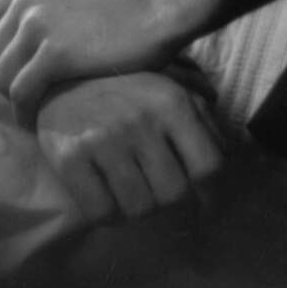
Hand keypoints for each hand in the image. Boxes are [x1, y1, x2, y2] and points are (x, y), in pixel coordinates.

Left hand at [0, 0, 175, 114]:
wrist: (160, 3)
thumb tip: (52, 6)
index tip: (12, 65)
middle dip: (5, 78)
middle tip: (27, 95)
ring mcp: (37, 26)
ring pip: (0, 76)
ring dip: (14, 99)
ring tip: (34, 110)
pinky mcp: (53, 55)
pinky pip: (21, 94)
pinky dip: (25, 113)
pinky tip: (37, 123)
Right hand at [35, 70, 223, 223]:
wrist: (57, 74)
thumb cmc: (123, 83)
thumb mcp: (169, 83)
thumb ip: (202, 112)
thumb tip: (230, 152)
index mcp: (172, 101)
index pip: (210, 167)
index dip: (211, 192)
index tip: (203, 200)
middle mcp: (141, 120)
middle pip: (174, 194)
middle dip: (169, 199)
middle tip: (157, 190)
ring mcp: (104, 139)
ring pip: (139, 209)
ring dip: (137, 208)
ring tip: (130, 189)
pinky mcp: (70, 157)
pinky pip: (101, 212)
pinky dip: (106, 213)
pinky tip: (105, 193)